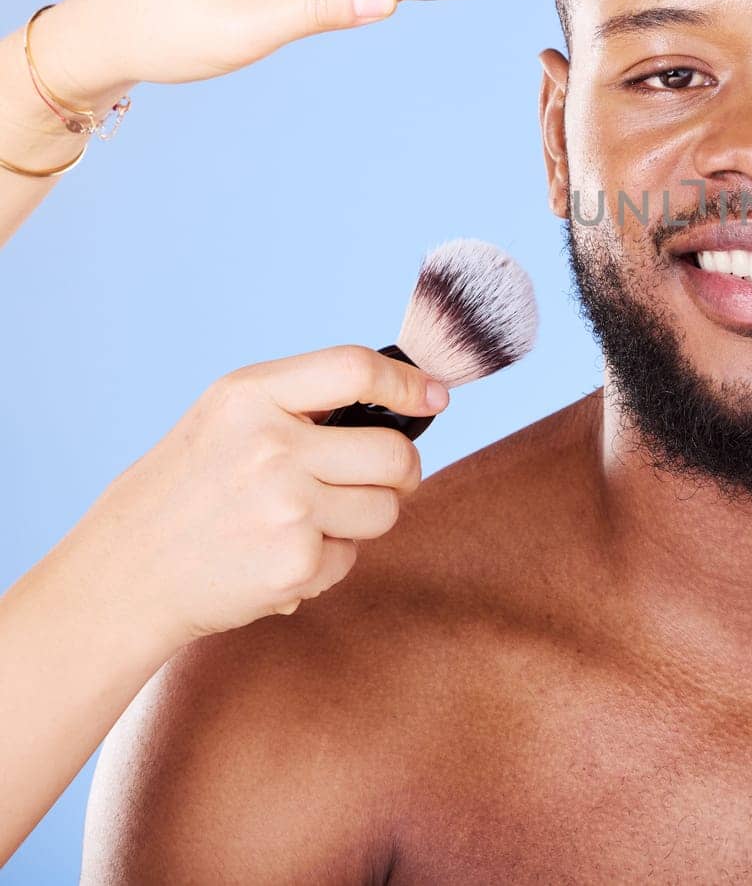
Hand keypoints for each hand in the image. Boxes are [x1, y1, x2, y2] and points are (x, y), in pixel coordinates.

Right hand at [75, 346, 447, 643]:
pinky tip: (281, 555)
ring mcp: (286, 507)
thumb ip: (302, 402)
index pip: (355, 369)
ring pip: (387, 508)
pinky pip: (353, 557)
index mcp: (249, 397)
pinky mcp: (295, 564)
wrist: (123, 575)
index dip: (407, 382)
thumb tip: (406, 398)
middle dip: (401, 471)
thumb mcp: (226, 419)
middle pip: (394, 452)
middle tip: (380, 480)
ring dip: (365, 517)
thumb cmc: (186, 490)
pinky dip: (330, 561)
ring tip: (310, 520)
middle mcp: (270, 446)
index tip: (434, 395)